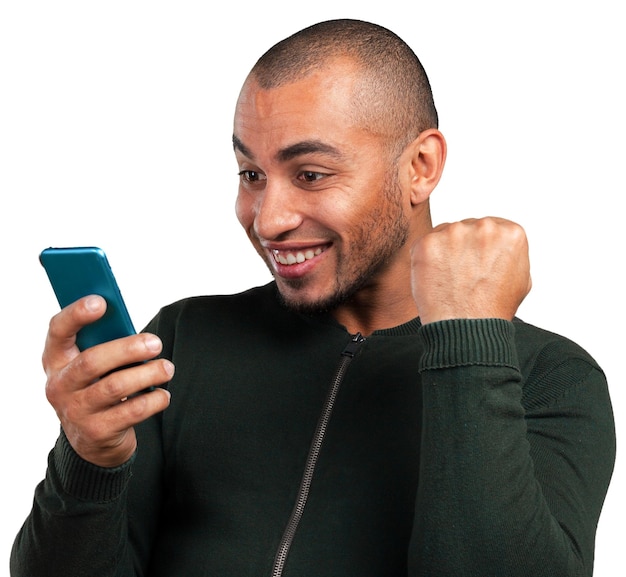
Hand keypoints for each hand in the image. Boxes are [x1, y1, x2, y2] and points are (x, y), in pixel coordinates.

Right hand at [43, 295, 173, 466]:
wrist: (92, 441)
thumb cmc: (98, 387)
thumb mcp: (93, 366)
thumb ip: (105, 344)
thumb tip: (136, 331)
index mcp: (56, 360)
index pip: (58, 331)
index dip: (76, 314)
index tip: (101, 301)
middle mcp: (59, 386)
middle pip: (92, 360)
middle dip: (128, 349)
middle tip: (156, 342)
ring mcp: (75, 412)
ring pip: (115, 386)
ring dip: (148, 374)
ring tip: (167, 368)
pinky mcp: (97, 433)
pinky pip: (131, 412)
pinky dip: (154, 400)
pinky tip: (164, 394)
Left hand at [411, 217, 531, 324]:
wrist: (466, 329)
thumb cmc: (493, 309)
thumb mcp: (522, 278)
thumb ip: (512, 252)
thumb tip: (500, 243)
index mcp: (511, 232)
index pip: (492, 228)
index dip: (482, 249)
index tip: (480, 266)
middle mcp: (484, 227)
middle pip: (468, 228)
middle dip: (463, 248)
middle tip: (463, 275)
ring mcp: (454, 233)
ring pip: (446, 233)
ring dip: (445, 251)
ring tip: (451, 279)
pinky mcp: (428, 243)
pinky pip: (425, 244)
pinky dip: (426, 259)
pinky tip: (436, 278)